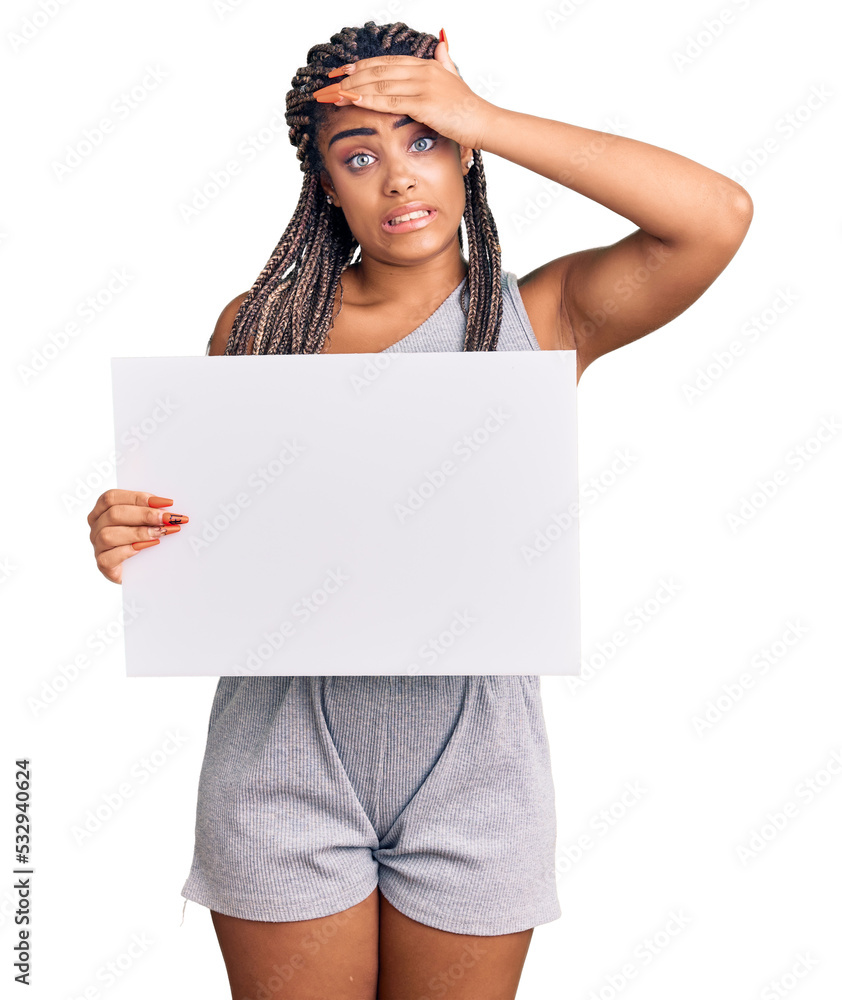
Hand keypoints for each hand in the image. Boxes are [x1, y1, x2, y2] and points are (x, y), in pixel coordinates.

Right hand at [87, 490, 186, 584]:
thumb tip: (167, 509)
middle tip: (167, 518)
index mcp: (102, 510)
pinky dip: (129, 551)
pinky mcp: (103, 563)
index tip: (165, 502)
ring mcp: (98, 545)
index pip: (112, 497)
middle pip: (114, 513)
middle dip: (144, 514)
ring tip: (160, 533)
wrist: (137, 570)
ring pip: (109, 534)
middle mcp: (97, 526)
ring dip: (139, 532)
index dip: (139, 497)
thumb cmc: (141, 541)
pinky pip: (110, 556)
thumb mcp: (143, 522)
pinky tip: (145, 548)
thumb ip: (149, 512)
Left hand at [315, 41, 495, 150]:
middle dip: (349, 78)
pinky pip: (388, 101)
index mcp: (426, 65)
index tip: (341, 72)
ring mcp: (423, 86)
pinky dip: (366, 99)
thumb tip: (441, 41)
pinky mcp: (423, 104)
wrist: (484, 123)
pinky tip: (350, 99)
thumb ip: (445, 60)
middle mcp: (422, 71)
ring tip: (331, 94)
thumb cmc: (468, 109)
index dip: (361, 66)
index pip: (386, 62)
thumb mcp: (454, 78)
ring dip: (352, 89)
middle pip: (377, 71)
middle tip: (327, 84)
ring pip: (379, 84)